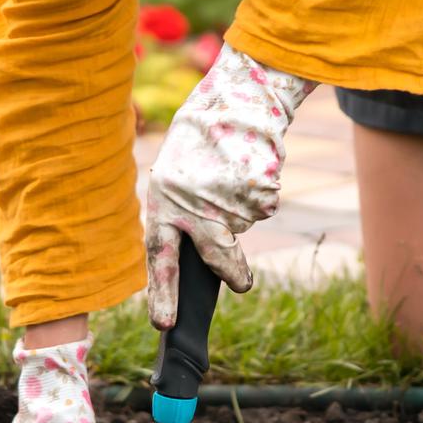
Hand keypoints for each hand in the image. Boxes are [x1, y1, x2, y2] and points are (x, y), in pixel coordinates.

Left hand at [146, 44, 314, 327]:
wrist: (232, 98)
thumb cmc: (197, 145)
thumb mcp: (175, 177)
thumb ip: (180, 216)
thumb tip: (200, 263)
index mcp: (162, 200)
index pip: (159, 254)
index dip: (161, 291)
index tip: (163, 323)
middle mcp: (192, 202)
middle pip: (215, 251)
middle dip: (229, 270)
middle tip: (241, 285)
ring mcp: (226, 195)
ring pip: (243, 224)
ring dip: (241, 207)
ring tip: (231, 173)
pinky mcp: (256, 187)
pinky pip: (263, 205)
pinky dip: (259, 191)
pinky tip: (248, 166)